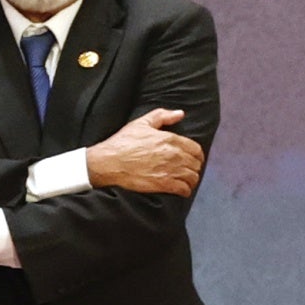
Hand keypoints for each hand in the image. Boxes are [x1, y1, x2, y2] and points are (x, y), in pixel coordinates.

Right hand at [87, 107, 203, 197]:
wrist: (107, 162)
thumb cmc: (122, 143)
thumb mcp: (140, 123)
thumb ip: (162, 116)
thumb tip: (180, 114)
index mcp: (170, 139)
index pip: (196, 149)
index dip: (197, 155)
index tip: (194, 158)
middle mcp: (173, 155)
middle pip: (196, 164)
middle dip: (194, 167)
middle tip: (188, 170)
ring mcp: (169, 170)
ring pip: (192, 177)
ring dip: (191, 180)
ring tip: (186, 181)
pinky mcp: (163, 184)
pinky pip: (183, 189)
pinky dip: (185, 190)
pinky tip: (181, 190)